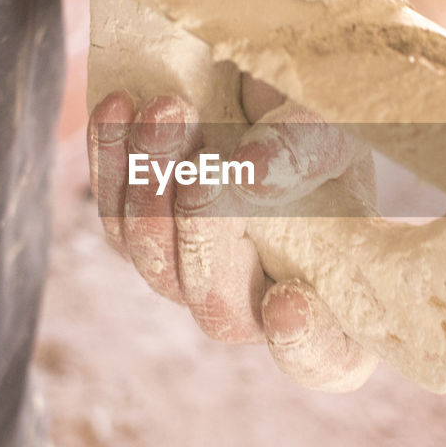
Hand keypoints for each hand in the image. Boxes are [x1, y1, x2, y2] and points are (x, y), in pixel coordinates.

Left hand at [87, 76, 377, 390]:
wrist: (260, 88)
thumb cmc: (315, 122)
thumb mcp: (330, 126)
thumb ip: (303, 151)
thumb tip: (250, 173)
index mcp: (332, 293)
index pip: (327, 358)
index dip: (306, 345)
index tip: (291, 300)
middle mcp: (259, 304)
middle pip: (219, 310)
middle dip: (205, 236)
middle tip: (207, 171)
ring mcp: (194, 277)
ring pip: (154, 264)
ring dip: (153, 189)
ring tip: (168, 112)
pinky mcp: (144, 239)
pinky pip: (115, 219)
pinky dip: (113, 163)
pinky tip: (122, 106)